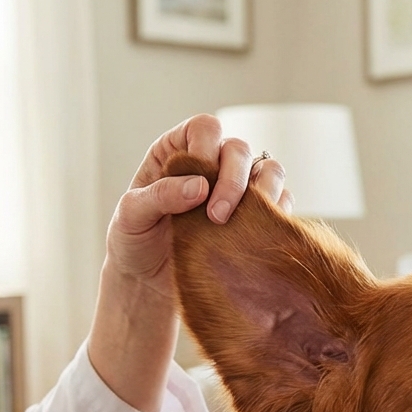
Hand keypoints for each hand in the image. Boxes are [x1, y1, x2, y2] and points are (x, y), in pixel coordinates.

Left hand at [105, 113, 293, 300]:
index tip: (198, 184)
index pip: (204, 128)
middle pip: (239, 149)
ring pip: (269, 170)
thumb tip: (199, 186)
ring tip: (241, 224)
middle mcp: (211, 164)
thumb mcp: (131, 217)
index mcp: (177, 152)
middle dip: (233, 180)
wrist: (148, 283)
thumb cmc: (134, 243)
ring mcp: (236, 189)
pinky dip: (276, 214)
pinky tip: (256, 234)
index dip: (206, 148)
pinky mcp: (254, 216)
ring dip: (263, 193)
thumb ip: (159, 196)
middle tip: (216, 216)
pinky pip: (281, 203)